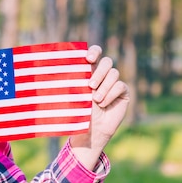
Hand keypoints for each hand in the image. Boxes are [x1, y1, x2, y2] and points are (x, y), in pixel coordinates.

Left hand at [70, 45, 129, 169]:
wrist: (90, 130)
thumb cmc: (78, 111)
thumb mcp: (74, 94)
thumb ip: (73, 80)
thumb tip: (58, 65)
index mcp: (89, 71)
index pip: (95, 53)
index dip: (94, 51)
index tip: (88, 59)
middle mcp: (103, 75)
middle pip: (107, 61)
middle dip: (100, 72)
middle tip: (90, 85)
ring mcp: (114, 83)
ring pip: (114, 73)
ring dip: (104, 86)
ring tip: (95, 100)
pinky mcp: (123, 92)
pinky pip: (120, 86)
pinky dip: (111, 94)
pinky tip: (103, 104)